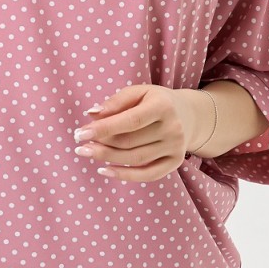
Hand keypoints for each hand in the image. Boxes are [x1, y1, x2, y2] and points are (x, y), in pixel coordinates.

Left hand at [73, 84, 209, 182]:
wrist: (189, 115)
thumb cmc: (155, 101)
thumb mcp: (139, 92)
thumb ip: (116, 101)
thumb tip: (92, 114)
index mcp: (163, 106)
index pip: (129, 121)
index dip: (103, 128)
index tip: (80, 133)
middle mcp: (172, 128)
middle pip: (130, 141)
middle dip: (101, 143)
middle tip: (79, 143)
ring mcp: (176, 147)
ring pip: (135, 158)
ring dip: (107, 157)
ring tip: (87, 152)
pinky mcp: (175, 162)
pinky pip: (147, 174)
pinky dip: (124, 175)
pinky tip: (104, 170)